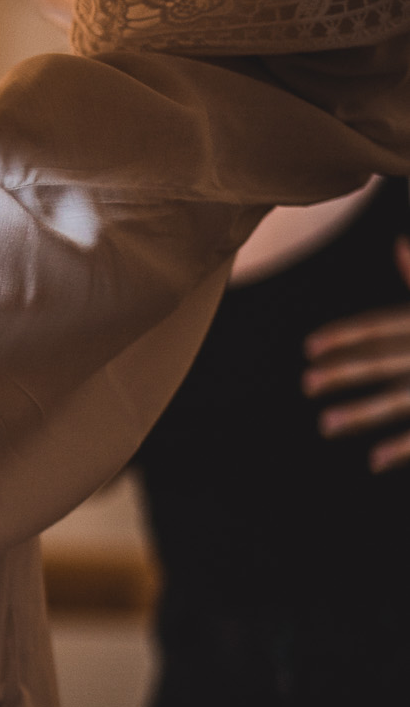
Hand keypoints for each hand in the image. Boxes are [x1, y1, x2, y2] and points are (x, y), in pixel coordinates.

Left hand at [301, 235, 409, 471]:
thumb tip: (399, 246)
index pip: (383, 325)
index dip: (345, 334)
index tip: (309, 347)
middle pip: (385, 360)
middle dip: (344, 372)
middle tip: (306, 384)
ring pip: (402, 399)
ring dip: (363, 413)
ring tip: (325, 424)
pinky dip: (403, 447)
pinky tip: (374, 459)